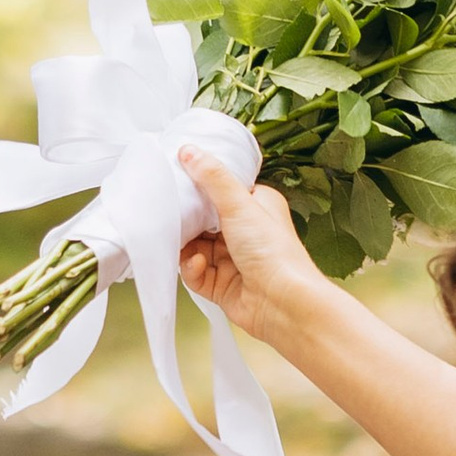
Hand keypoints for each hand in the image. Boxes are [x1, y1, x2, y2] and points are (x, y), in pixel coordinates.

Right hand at [179, 143, 326, 344]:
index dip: (199, 188)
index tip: (177, 181)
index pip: (220, 191)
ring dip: (187, 246)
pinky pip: (195, 273)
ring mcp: (232, 260)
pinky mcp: (221, 285)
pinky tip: (199, 265)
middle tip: (172, 215)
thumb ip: (212, 177)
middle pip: (202, 220)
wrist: (284, 303)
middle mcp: (245, 232)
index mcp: (256, 207)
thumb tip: (189, 151)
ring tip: (184, 244)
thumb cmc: (273, 252)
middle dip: (186, 220)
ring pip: (194, 247)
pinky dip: (192, 269)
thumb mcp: (240, 204)